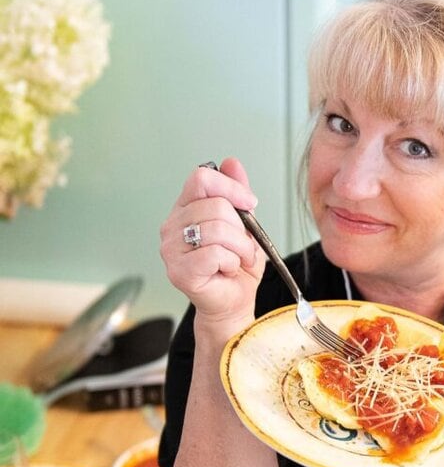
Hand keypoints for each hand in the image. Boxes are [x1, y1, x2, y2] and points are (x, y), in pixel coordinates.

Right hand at [160, 158, 264, 327]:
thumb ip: (237, 195)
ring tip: (237, 259)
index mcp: (185, 209)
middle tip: (242, 247)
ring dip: (240, 248)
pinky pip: (215, 253)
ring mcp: (171, 250)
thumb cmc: (236, 267)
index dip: (230, 188)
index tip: (249, 204)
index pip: (201, 179)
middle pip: (215, 205)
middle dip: (241, 229)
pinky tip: (226, 270)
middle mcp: (172, 227)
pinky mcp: (179, 271)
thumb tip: (231, 163)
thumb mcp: (244, 225)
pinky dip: (232, 262)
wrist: (233, 303)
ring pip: (218, 229)